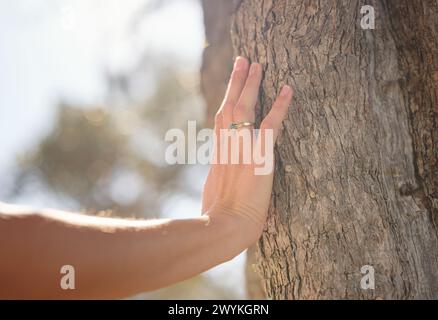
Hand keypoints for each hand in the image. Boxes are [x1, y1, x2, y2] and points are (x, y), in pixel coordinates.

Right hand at [202, 56, 292, 240]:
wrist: (223, 225)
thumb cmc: (218, 217)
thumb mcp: (214, 195)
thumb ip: (219, 182)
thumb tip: (221, 183)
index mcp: (218, 155)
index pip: (221, 121)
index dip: (226, 101)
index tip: (230, 88)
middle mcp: (227, 146)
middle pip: (229, 106)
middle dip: (236, 82)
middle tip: (242, 60)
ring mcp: (242, 148)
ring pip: (245, 108)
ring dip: (251, 84)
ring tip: (256, 64)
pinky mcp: (260, 156)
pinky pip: (271, 125)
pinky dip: (280, 106)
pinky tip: (287, 89)